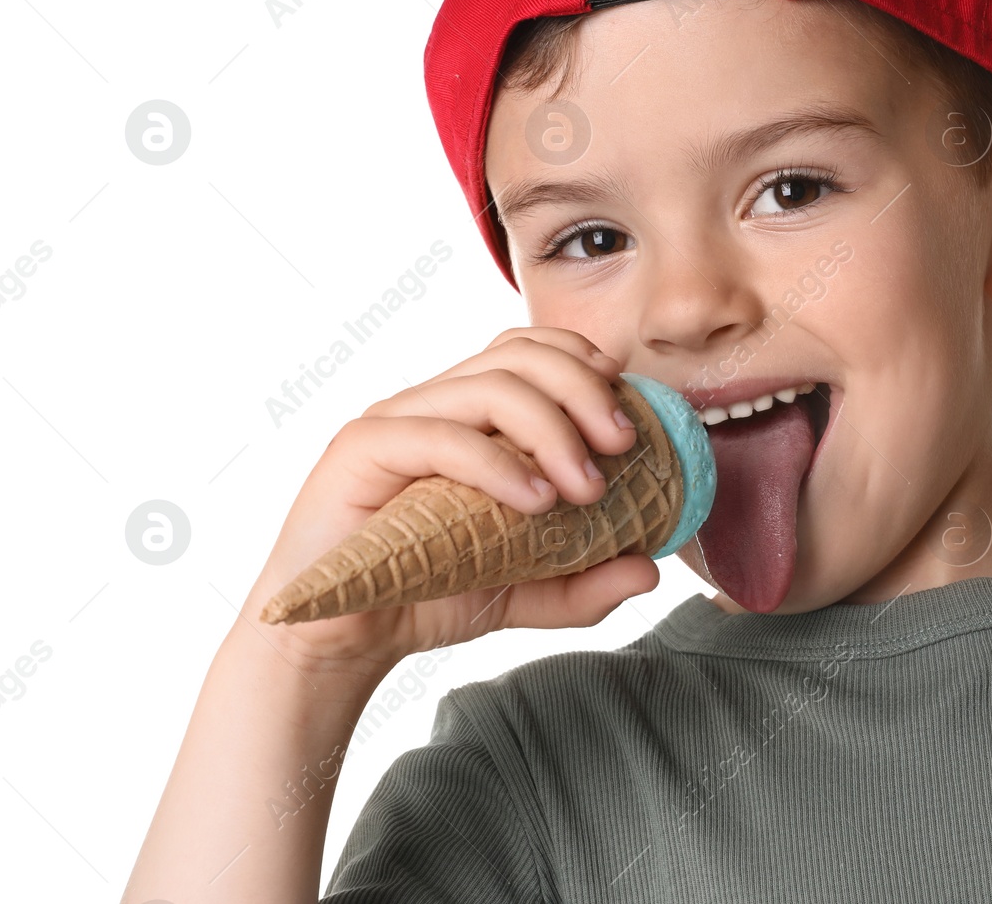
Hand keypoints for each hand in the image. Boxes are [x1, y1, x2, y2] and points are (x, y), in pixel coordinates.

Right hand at [242, 327, 654, 675]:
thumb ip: (584, 581)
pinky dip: (498, 465)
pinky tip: (536, 504)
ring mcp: (396, 419)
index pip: (531, 351)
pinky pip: (440, 437)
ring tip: (588, 487)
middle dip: (585, 392)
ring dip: (554, 429)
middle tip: (624, 447)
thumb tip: (649, 570)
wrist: (341, 640)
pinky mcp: (362, 449)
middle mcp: (434, 402)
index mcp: (469, 414)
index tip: (632, 416)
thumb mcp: (525, 591)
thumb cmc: (425, 594)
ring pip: (489, 387)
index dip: (585, 365)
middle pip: (520, 356)